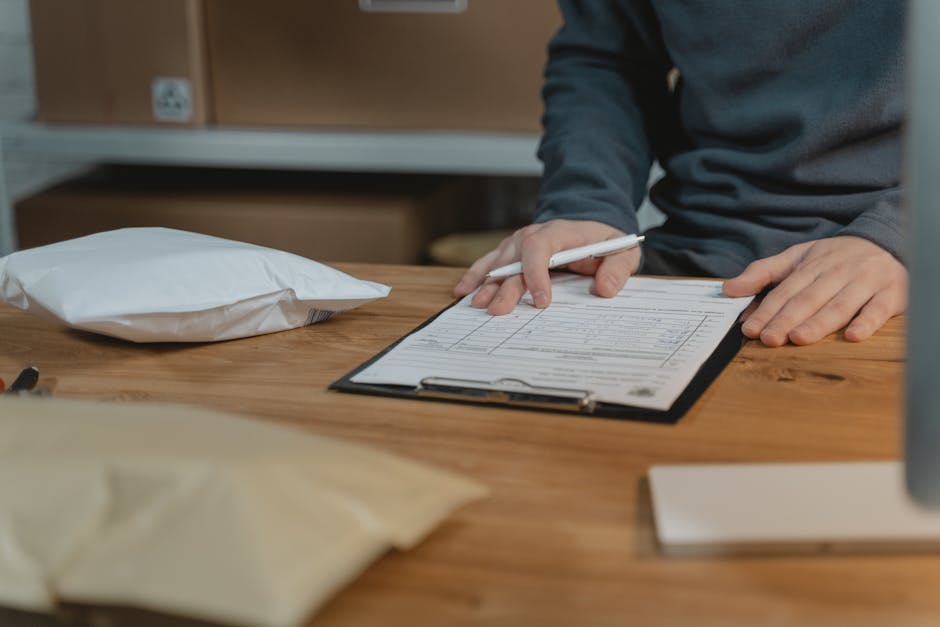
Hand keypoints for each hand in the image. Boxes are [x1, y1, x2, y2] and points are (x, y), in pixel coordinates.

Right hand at [453, 219, 641, 315]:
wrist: (593, 229)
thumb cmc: (605, 243)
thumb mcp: (622, 252)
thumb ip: (616, 270)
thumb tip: (604, 289)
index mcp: (560, 232)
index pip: (540, 248)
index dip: (537, 273)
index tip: (542, 301)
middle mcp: (533, 235)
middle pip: (513, 260)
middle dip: (505, 287)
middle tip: (498, 311)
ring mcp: (519, 243)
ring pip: (497, 263)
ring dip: (485, 283)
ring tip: (476, 303)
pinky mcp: (512, 253)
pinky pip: (490, 263)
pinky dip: (475, 276)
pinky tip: (463, 290)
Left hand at [722, 236, 907, 345]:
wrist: (888, 241)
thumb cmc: (835, 257)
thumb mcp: (797, 257)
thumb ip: (762, 272)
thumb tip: (728, 289)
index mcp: (812, 266)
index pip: (785, 291)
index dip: (767, 310)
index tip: (749, 328)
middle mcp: (838, 273)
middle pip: (809, 299)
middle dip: (787, 319)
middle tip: (769, 338)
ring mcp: (865, 283)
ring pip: (840, 305)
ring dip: (819, 322)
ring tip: (799, 338)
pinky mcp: (891, 293)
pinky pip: (878, 309)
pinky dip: (867, 322)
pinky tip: (853, 336)